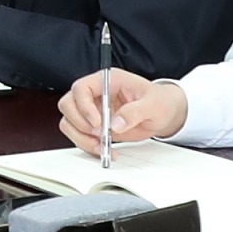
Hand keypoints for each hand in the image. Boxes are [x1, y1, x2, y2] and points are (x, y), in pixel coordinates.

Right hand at [59, 67, 189, 146]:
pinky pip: (79, 136)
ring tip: (101, 146)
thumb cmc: (159, 101)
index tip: (97, 122)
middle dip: (79, 123)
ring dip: (81, 138)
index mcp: (107, 80)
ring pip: (69, 122)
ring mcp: (92, 111)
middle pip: (68, 104)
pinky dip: (87, 146)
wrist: (164, 114)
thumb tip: (116, 123)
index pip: (82, 88)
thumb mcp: (152, 104)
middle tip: (99, 134)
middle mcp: (95, 94)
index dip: (84, 106)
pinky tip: (104, 150)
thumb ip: (134, 112)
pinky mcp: (94, 127)